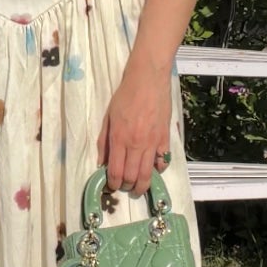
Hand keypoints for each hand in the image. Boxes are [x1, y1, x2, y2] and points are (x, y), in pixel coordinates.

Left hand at [96, 56, 171, 198]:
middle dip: (127, 186)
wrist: (148, 79)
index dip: (113, 183)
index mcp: (119, 138)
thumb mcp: (108, 117)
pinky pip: (163, 161)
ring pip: (148, 173)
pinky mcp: (165, 138)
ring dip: (142, 185)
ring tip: (138, 188)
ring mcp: (153, 142)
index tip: (112, 186)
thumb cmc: (125, 95)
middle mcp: (136, 144)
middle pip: (132, 176)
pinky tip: (153, 169)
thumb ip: (104, 141)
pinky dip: (158, 169)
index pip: (115, 171)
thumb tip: (102, 163)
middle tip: (124, 187)